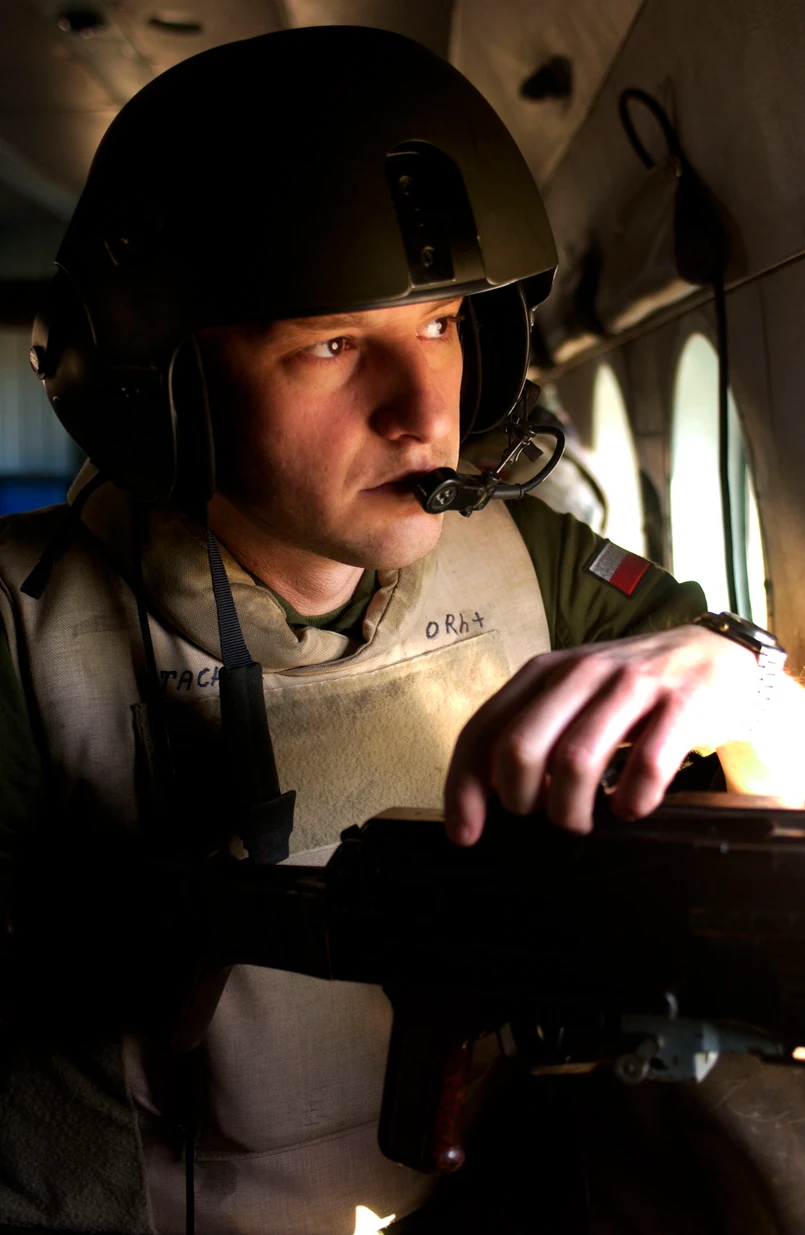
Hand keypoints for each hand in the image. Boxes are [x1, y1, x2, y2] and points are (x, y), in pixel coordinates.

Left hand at [444, 624, 759, 843]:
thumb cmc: (632, 687)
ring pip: (576, 761)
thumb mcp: (573, 694)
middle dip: (521, 801)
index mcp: (544, 673)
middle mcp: (581, 672)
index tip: (464, 833)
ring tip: (586, 820)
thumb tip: (487, 796)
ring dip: (572, 810)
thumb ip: (532, 730)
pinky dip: (632, 801)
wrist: (717, 652)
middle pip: (520, 749)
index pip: (483, 731)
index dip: (464, 788)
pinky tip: (631, 806)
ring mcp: (632, 685)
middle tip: (542, 817)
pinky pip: (646, 767)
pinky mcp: (681, 704)